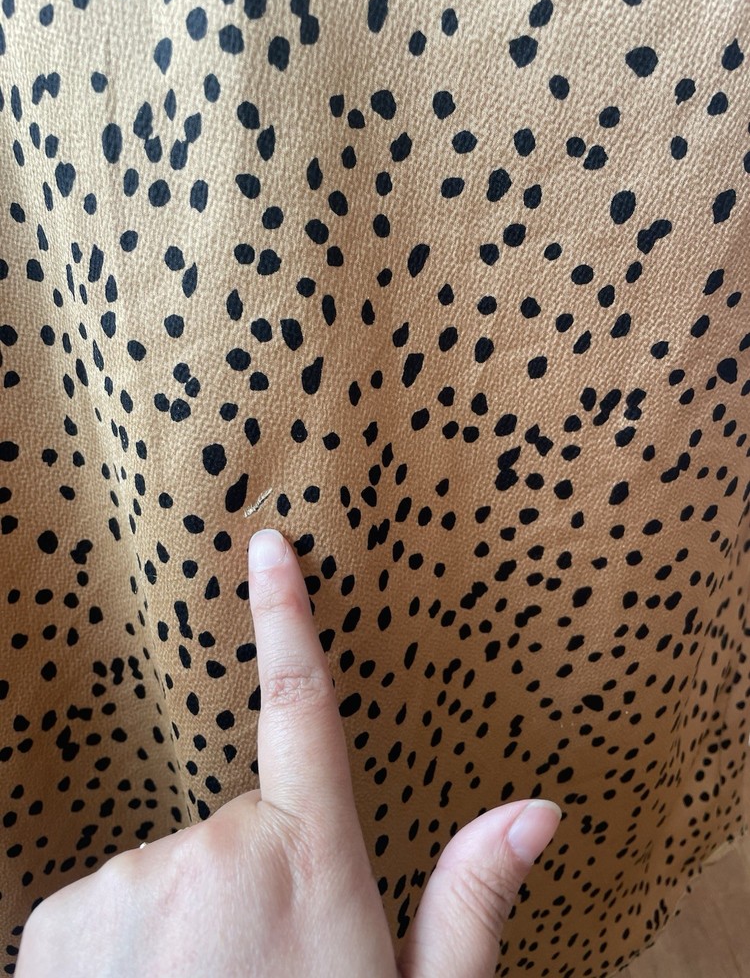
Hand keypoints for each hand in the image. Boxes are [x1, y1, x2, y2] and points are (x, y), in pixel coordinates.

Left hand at [16, 528, 561, 976]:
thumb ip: (470, 900)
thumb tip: (538, 810)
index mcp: (309, 858)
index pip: (302, 705)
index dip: (287, 616)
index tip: (269, 549)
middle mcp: (213, 852)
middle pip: (241, 824)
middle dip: (257, 872)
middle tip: (269, 962)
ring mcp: (128, 881)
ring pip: (174, 866)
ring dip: (192, 914)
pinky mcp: (59, 917)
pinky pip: (109, 901)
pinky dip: (127, 939)